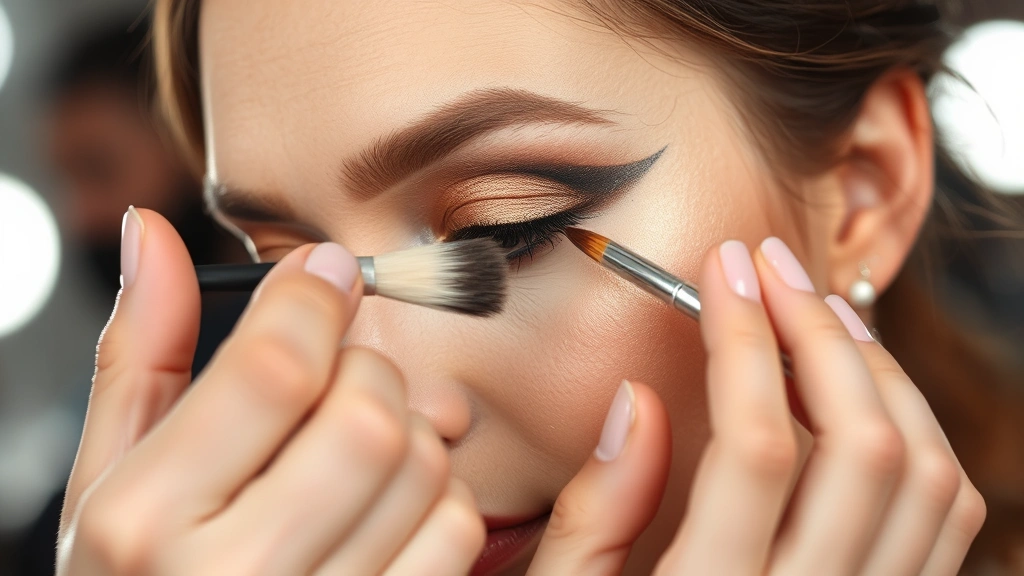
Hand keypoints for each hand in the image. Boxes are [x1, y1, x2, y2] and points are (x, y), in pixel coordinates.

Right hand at [57, 208, 484, 574]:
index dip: (313, 299)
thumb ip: (140, 357)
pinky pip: (458, 529)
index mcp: (147, 521)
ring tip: (359, 450)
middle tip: (341, 377)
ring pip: (424, 466)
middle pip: (367, 416)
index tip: (326, 272)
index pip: (273, 369)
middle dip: (365, 371)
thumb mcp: (112, 478)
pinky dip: (439, 497)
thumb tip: (151, 231)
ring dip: (408, 433)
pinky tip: (388, 506)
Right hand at [528, 237, 985, 574]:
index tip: (719, 271)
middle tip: (772, 267)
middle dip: (818, 331)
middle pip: (863, 445)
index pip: (760, 444)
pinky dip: (920, 432)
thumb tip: (637, 400)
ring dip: (881, 372)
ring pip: (927, 473)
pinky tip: (864, 390)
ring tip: (819, 312)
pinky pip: (948, 517)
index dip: (742, 338)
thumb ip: (598, 513)